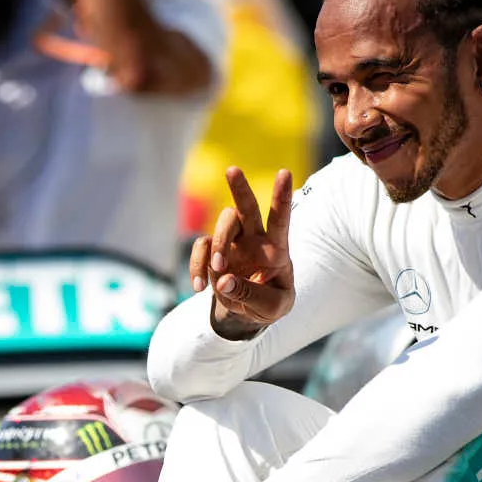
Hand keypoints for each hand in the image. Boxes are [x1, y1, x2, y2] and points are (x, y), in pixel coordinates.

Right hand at [188, 167, 295, 338]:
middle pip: (246, 208)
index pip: (280, 219)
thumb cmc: (270, 303)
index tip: (284, 173)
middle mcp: (255, 239)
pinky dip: (197, 266)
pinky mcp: (213, 252)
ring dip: (219, 245)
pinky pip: (201, 248)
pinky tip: (199, 287)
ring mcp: (233, 243)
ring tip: (219, 269)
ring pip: (222, 224)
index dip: (281, 197)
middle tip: (232, 170)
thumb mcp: (273, 308)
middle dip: (240, 188)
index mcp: (277, 248)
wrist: (250, 311)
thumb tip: (224, 279)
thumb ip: (252, 295)